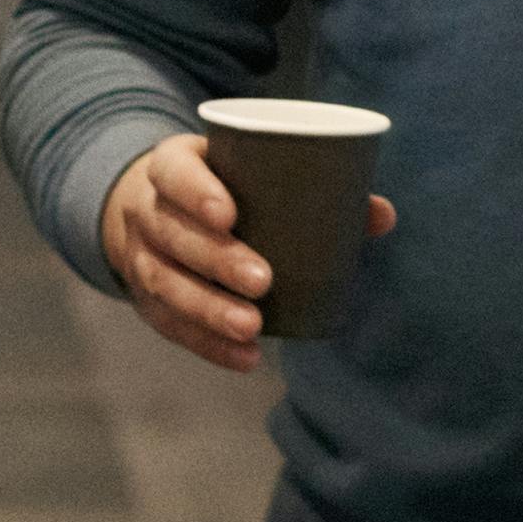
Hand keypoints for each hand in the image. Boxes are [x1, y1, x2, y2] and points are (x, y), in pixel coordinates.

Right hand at [98, 133, 395, 374]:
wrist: (154, 207)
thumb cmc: (223, 186)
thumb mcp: (248, 171)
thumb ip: (315, 187)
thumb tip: (381, 214)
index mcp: (171, 165)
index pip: (172, 172)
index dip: (194, 192)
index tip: (231, 214)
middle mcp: (147, 209)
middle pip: (171, 233)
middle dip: (214, 259)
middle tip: (262, 280)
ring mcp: (141, 256)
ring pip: (164, 283)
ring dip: (207, 309)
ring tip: (251, 326)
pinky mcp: (146, 298)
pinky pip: (169, 324)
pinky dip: (207, 344)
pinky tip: (245, 356)